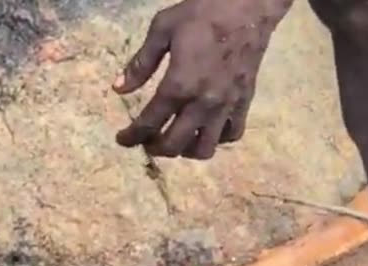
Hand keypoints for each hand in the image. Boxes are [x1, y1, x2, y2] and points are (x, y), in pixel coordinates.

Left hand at [113, 0, 292, 158]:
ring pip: (204, 148)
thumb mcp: (162, 29)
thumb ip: (141, 63)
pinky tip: (205, 128)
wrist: (248, 6)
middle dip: (155, 148)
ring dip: (185, 150)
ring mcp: (226, 106)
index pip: (149, 123)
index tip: (122, 139)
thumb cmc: (202, 13)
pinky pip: (231, 135)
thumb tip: (119, 88)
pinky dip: (215, 138)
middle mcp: (202, 103)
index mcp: (179, 85)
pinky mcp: (244, 103)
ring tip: (176, 139)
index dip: (131, 137)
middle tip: (147, 141)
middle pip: (174, 145)